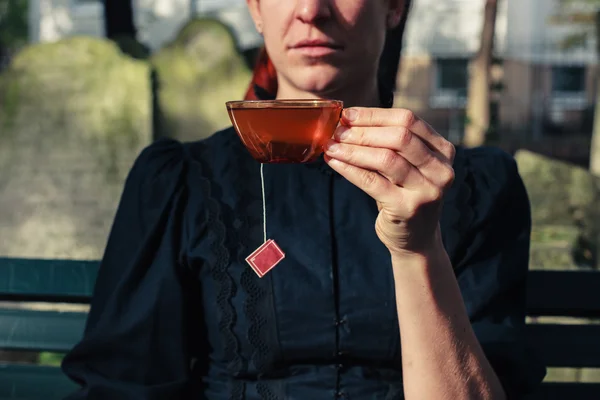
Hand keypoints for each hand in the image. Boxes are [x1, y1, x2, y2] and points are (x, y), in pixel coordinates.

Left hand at [324, 107, 455, 255]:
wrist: (416, 238)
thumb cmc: (405, 194)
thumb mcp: (406, 165)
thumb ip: (388, 143)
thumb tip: (347, 121)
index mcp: (443, 150)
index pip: (408, 120)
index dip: (374, 115)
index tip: (347, 114)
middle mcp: (441, 169)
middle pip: (399, 137)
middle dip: (363, 131)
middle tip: (337, 130)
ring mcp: (427, 190)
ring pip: (386, 159)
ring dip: (353, 150)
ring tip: (331, 146)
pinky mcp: (408, 208)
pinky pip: (373, 182)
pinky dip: (350, 169)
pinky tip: (334, 162)